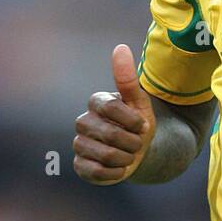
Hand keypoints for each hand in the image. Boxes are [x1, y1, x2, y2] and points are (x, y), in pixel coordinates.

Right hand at [73, 45, 155, 184]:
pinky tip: (120, 168)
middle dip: (132, 142)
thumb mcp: (139, 102)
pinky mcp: (79, 165)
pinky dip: (115, 173)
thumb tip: (120, 47)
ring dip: (126, 158)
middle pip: (109, 134)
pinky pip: (96, 172)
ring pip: (104, 155)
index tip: (142, 126)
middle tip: (137, 144)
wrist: (137, 153)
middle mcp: (83, 122)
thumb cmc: (137, 125)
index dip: (132, 121)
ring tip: (129, 155)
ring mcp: (79, 144)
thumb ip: (127, 78)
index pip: (110, 107)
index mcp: (96, 103)